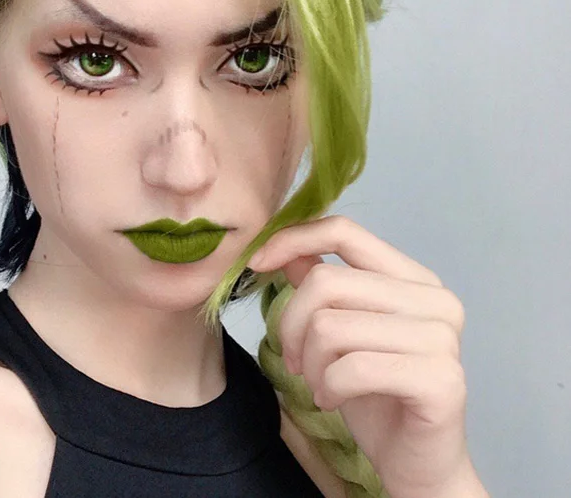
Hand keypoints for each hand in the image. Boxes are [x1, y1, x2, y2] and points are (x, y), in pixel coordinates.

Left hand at [248, 215, 486, 497]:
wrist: (418, 465)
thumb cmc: (375, 394)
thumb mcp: (338, 329)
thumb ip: (318, 282)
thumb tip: (281, 244)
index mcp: (413, 278)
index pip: (344, 231)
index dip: (292, 239)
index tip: (255, 264)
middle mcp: (435, 299)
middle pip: (326, 281)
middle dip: (292, 324)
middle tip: (295, 361)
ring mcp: (442, 339)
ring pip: (331, 326)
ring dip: (310, 363)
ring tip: (320, 384)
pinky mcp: (440, 380)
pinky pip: (351, 368)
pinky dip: (327, 387)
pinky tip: (333, 400)